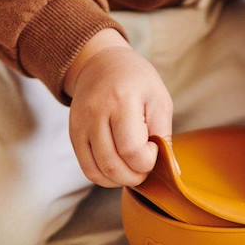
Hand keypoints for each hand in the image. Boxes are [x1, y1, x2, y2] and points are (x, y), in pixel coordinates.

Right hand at [65, 28, 172, 186]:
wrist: (103, 64)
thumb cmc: (138, 82)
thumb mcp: (159, 101)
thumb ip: (164, 135)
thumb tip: (171, 171)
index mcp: (122, 101)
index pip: (132, 150)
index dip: (148, 160)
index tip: (154, 147)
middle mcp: (96, 114)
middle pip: (113, 166)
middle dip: (136, 177)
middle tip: (146, 165)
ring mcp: (81, 126)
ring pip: (97, 172)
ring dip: (120, 180)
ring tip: (133, 167)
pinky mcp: (73, 135)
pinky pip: (87, 169)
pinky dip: (105, 177)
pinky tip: (119, 167)